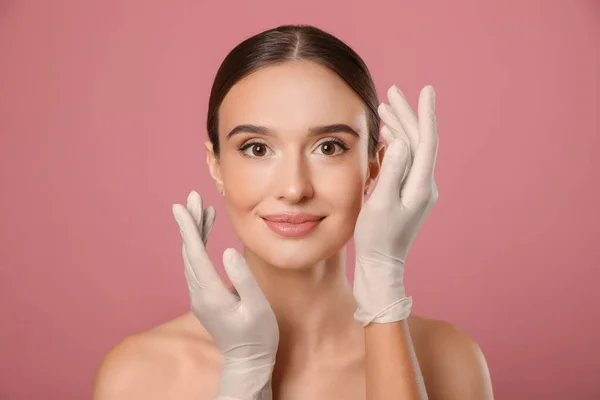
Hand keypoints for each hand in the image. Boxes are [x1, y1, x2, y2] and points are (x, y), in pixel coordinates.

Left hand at [172, 191, 278, 399]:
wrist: (248, 361)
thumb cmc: (258, 335)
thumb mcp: (256, 306)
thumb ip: (242, 278)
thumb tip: (226, 251)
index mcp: (210, 293)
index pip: (195, 253)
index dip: (188, 227)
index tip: (180, 206)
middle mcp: (199, 294)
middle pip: (190, 252)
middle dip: (191, 223)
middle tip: (192, 198)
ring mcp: (199, 298)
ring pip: (192, 258)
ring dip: (196, 233)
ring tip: (203, 211)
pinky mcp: (204, 299)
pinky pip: (196, 266)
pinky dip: (199, 247)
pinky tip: (206, 237)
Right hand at [353, 85, 438, 325]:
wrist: (380, 264)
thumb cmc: (377, 237)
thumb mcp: (381, 204)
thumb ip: (392, 171)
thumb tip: (400, 142)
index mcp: (421, 185)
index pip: (427, 141)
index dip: (425, 114)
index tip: (426, 90)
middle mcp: (424, 184)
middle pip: (418, 141)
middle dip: (406, 115)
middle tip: (391, 93)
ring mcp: (417, 189)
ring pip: (411, 150)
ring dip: (399, 128)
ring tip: (384, 109)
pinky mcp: (407, 193)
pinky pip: (404, 162)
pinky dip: (394, 145)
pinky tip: (384, 137)